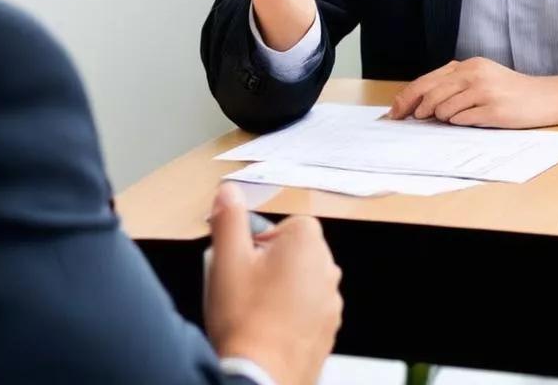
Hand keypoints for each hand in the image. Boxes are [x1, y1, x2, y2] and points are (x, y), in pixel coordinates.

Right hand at [206, 183, 342, 384]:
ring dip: (282, 290)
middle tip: (244, 285)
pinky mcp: (328, 331)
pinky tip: (266, 330)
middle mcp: (327, 268)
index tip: (245, 259)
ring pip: (302, 283)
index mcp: (307, 242)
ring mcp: (330, 302)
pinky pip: (308, 312)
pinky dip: (291, 317)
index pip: (288, 225)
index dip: (261, 241)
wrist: (259, 379)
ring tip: (253, 312)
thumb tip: (229, 191)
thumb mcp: (226, 259)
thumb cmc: (245, 320)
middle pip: (296, 252)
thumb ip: (228, 218)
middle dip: (271, 264)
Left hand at [387, 57, 557, 127]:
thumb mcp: (482, 77)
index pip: (428, 80)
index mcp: (469, 65)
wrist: (545, 97)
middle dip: (414, 109)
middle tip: (408, 120)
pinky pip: (462, 120)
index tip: (395, 111)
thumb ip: (455, 83)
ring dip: (442, 118)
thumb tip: (421, 102)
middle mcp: (474, 74)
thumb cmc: (511, 90)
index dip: (407, 96)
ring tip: (453, 118)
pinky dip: (459, 123)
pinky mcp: (493, 109)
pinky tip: (470, 120)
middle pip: (430, 93)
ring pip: (444, 109)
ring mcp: (484, 91)